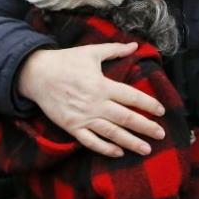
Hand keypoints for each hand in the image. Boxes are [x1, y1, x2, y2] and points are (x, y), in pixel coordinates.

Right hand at [18, 43, 166, 157]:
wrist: (36, 74)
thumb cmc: (65, 61)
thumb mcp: (91, 52)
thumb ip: (115, 50)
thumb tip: (135, 46)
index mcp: (102, 84)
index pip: (131, 97)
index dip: (148, 104)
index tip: (161, 111)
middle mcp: (95, 103)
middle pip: (126, 118)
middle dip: (145, 127)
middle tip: (161, 134)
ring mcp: (83, 117)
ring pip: (112, 133)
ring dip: (130, 142)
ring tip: (146, 149)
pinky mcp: (72, 126)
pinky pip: (91, 141)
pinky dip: (105, 148)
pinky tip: (118, 152)